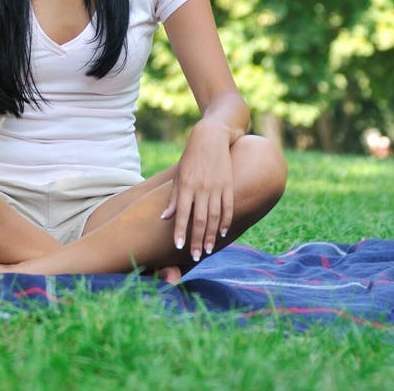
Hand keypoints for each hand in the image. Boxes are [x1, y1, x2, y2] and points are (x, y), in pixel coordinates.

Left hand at [161, 120, 233, 261]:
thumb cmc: (191, 157)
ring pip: (214, 217)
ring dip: (211, 235)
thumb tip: (165, 218)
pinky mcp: (228, 184)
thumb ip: (173, 197)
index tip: (178, 247)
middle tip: (195, 256)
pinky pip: (228, 207)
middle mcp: (201, 187)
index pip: (182, 214)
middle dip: (197, 240)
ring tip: (209, 250)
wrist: (211, 136)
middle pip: (199, 219)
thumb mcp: (179, 175)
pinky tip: (223, 233)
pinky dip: (226, 221)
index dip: (180, 231)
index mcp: (186, 185)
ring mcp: (216, 186)